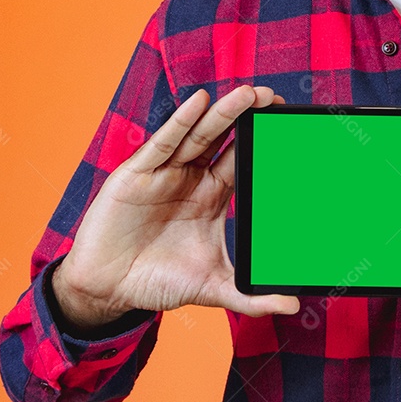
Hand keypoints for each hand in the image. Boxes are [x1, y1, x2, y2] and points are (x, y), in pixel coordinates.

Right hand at [52, 85, 299, 329]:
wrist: (108, 289)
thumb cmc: (158, 282)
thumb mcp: (213, 288)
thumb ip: (251, 296)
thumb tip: (293, 307)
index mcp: (211, 196)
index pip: (242, 160)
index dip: (262, 141)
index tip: (288, 125)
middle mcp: (190, 178)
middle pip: (224, 139)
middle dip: (247, 118)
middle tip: (275, 98)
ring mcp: (164, 173)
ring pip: (198, 135)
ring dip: (222, 113)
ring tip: (249, 94)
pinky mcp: (136, 174)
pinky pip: (162, 144)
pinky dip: (181, 122)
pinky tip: (199, 102)